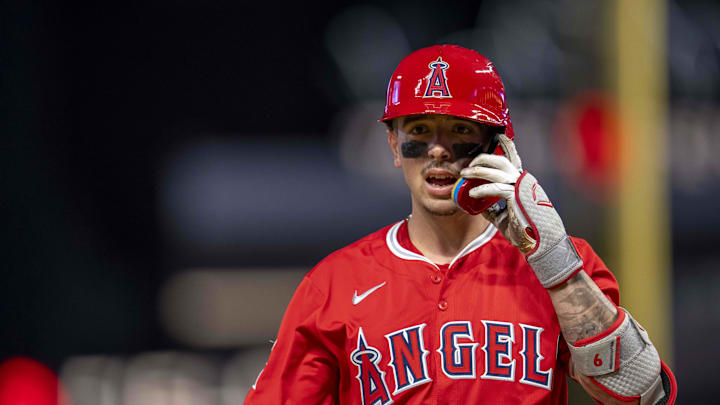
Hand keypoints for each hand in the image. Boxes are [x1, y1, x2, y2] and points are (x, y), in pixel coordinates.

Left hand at [459, 135, 582, 287]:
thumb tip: (478, 205)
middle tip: (468, 165)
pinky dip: (481, 189)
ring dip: (478, 170)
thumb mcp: (505, 216)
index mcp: (523, 182)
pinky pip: (495, 188)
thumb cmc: (526, 231)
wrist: (541, 243)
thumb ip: (492, 208)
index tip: (497, 137)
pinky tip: (471, 194)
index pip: (514, 158)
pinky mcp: (517, 196)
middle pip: (501, 160)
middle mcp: (524, 180)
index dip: (506, 145)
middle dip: (483, 158)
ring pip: (497, 170)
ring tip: (464, 174)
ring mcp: (522, 187)